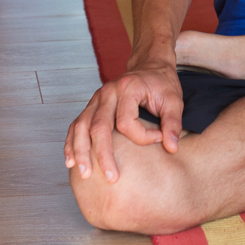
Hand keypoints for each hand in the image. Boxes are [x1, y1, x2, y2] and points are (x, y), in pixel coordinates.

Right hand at [65, 63, 181, 183]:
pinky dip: (71, 143)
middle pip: (99, 126)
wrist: (150, 66)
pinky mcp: (92, 106)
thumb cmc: (161, 84)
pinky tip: (71, 161)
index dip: (142, 137)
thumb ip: (173, 122)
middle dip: (103, 155)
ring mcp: (97, 98)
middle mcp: (108, 92)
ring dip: (81, 151)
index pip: (126, 122)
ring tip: (85, 174)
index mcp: (128, 87)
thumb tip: (171, 147)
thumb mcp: (174, 99)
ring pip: (81, 126)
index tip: (158, 138)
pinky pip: (76, 125)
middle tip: (112, 178)